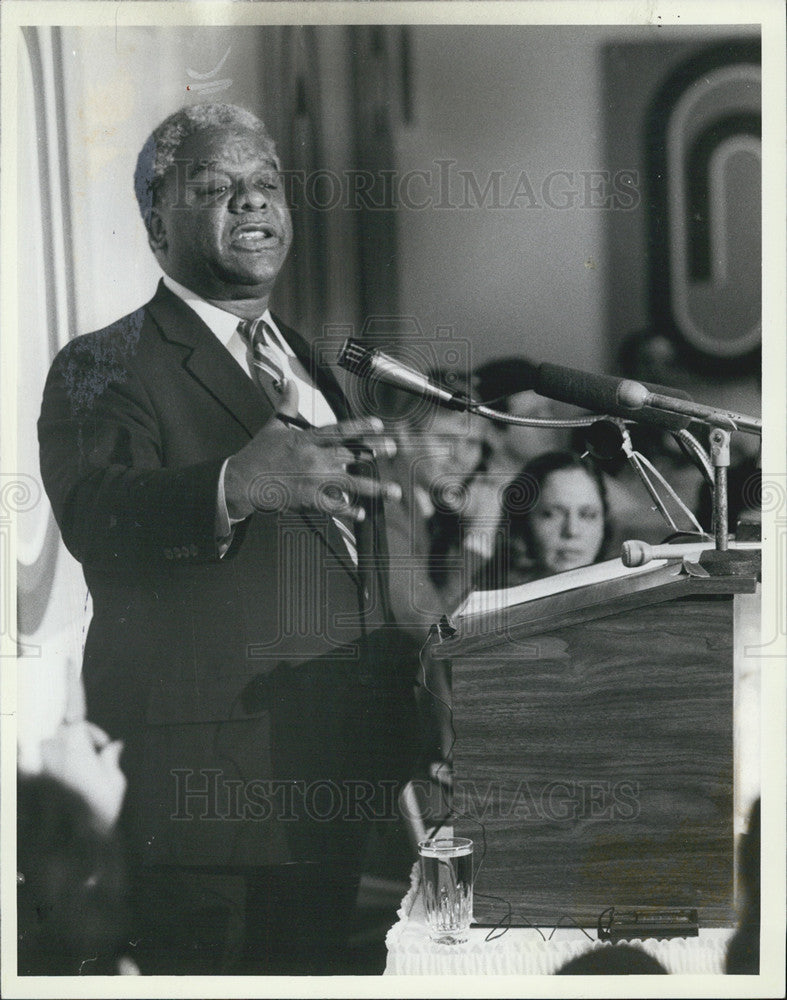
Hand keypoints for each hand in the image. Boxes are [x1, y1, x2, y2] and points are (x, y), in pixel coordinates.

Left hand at [38, 661, 125, 832]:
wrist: (72, 848)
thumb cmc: (96, 811)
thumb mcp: (114, 782)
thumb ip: (110, 759)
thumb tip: (112, 748)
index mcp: (74, 742)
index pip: (75, 706)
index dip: (72, 684)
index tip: (68, 663)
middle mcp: (52, 749)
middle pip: (71, 733)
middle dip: (87, 741)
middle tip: (103, 760)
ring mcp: (40, 765)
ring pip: (60, 751)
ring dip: (73, 759)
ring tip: (86, 784)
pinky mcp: (33, 780)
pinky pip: (50, 767)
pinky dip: (63, 773)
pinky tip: (72, 791)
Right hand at [224, 381, 399, 520]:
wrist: (242, 481)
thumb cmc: (257, 453)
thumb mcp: (273, 426)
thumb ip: (286, 405)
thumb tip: (288, 382)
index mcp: (306, 439)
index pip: (339, 430)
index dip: (360, 427)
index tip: (380, 425)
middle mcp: (313, 458)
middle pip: (350, 455)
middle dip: (374, 452)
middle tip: (394, 449)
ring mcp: (312, 480)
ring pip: (350, 484)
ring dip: (374, 488)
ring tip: (393, 492)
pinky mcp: (307, 499)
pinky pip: (333, 506)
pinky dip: (347, 510)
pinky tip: (361, 513)